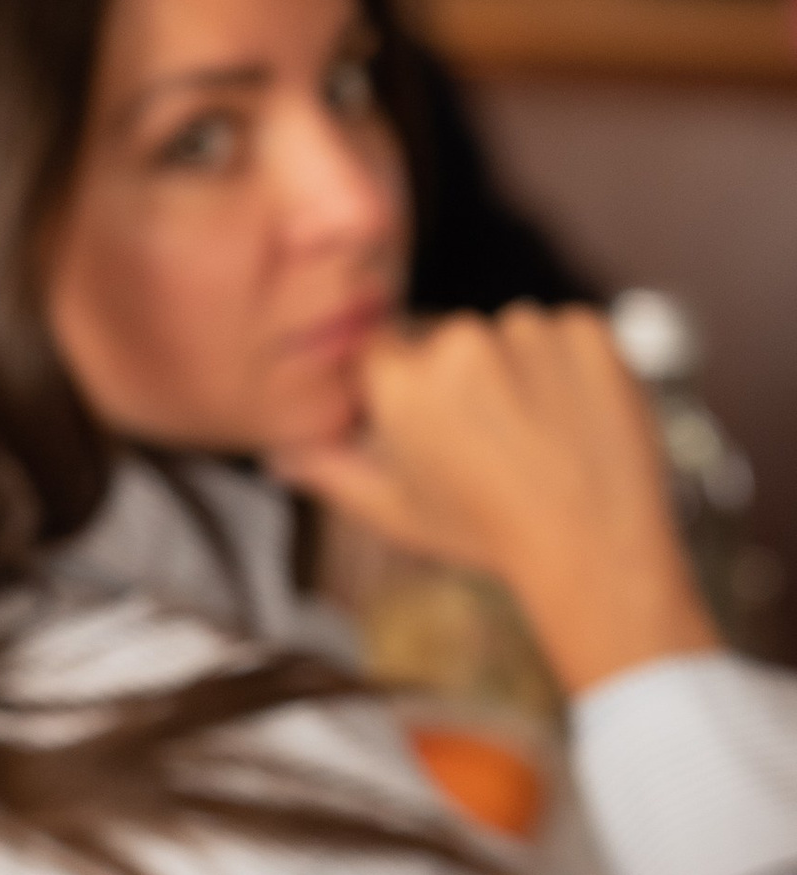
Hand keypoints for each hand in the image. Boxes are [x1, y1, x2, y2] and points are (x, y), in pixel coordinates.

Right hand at [273, 306, 716, 698]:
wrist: (596, 546)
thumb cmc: (485, 535)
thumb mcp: (395, 513)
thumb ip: (331, 474)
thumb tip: (280, 457)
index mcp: (401, 380)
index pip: (383, 351)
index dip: (404, 389)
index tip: (431, 427)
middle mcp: (458, 340)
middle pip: (445, 339)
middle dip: (461, 379)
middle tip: (491, 442)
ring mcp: (527, 329)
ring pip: (507, 335)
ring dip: (516, 369)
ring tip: (536, 435)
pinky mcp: (586, 328)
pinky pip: (564, 334)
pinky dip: (567, 367)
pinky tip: (572, 419)